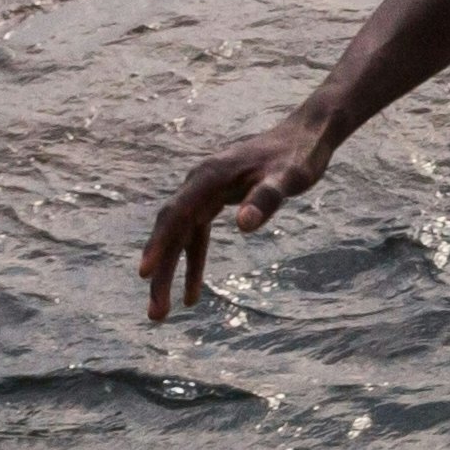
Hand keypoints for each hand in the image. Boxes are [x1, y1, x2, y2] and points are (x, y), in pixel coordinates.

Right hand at [142, 114, 336, 320]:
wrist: (304, 135)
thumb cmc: (299, 155)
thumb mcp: (289, 177)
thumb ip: (266, 199)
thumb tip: (244, 225)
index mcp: (210, 176)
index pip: (177, 214)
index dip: (159, 244)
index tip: (144, 272)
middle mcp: (200, 183)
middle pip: (172, 230)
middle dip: (161, 271)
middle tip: (155, 313)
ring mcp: (205, 192)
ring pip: (179, 237)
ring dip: (170, 273)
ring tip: (163, 312)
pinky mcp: (215, 201)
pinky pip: (196, 236)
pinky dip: (192, 263)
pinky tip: (192, 295)